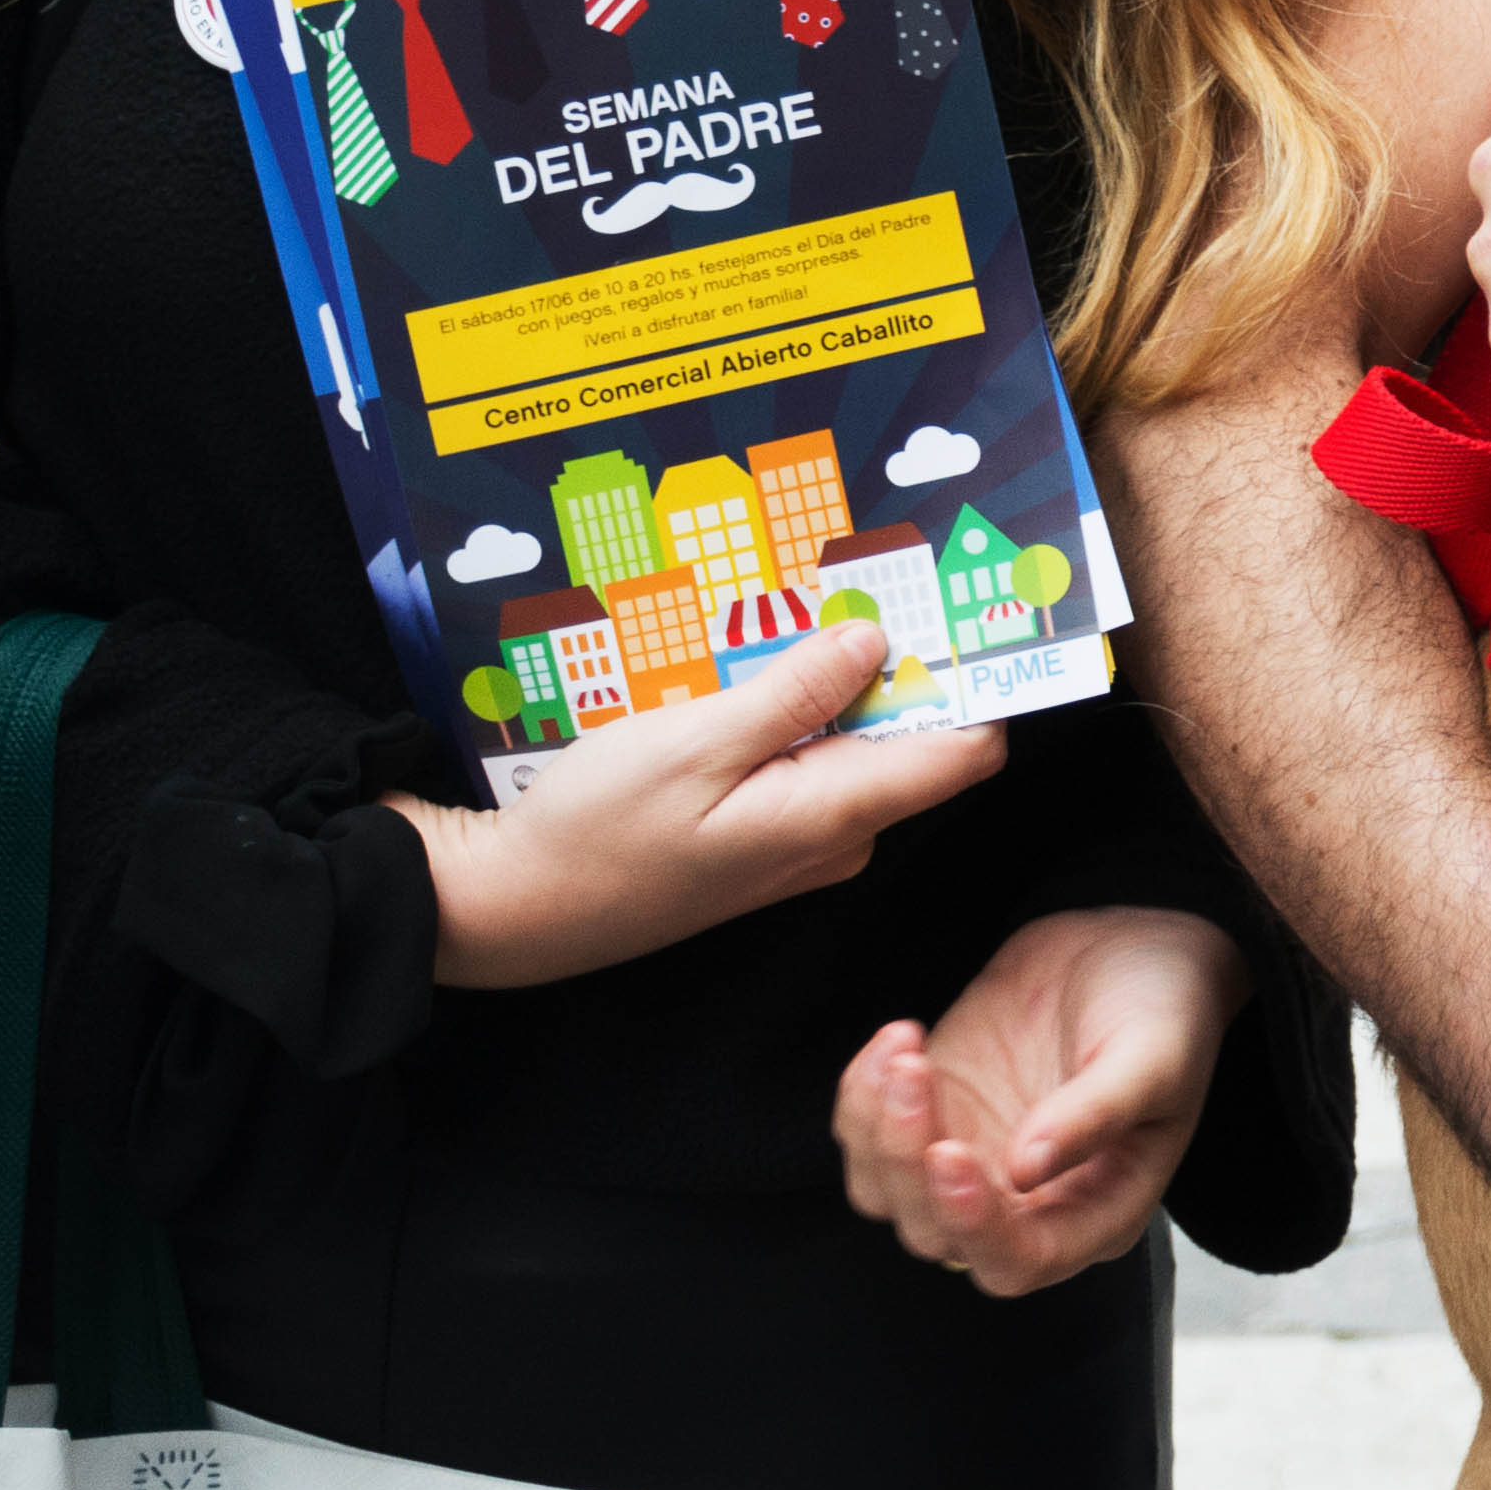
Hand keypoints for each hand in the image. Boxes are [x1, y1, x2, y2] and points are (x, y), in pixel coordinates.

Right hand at [390, 625, 1001, 986]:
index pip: (967, 750)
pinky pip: (809, 763)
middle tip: (860, 581)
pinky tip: (747, 676)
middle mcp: (839, 835)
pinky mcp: (764, 836)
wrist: (514, 908)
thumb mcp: (694, 743)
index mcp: (838, 814)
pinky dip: (793, 717)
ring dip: (833, 685)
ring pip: (855, 744)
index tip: (966, 605)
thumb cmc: (597, 828)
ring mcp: (803, 840)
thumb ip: (794, 694)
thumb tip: (877, 640)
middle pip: (913, 736)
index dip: (977, 677)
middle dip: (895, 663)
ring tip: (788, 617)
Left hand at [838, 905, 1249, 1293]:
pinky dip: (861, 1099)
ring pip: (888, 1195)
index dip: (973, 1225)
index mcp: (1097, 1211)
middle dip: (908, 1162)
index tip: (949, 1151)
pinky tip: (896, 1040)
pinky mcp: (933, 1118)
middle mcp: (1026, 1206)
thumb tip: (1025, 1172)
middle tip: (915, 1072)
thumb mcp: (1154, 1055)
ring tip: (904, 1049)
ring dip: (875, 1131)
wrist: (1131, 944)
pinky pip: (867, 1141)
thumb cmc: (1164, 1006)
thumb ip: (1097, 1114)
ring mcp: (972, 1163)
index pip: (1020, 1260)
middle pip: (937, 1232)